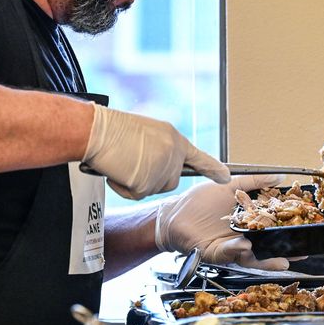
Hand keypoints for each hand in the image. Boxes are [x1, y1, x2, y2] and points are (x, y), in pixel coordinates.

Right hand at [82, 104, 229, 199]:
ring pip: (153, 188)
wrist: (98, 131)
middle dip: (153, 178)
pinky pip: (136, 194)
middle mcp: (173, 154)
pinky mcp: (148, 184)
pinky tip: (118, 170)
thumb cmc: (115, 129)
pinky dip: (124, 187)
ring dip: (136, 181)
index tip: (225, 177)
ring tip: (123, 162)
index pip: (199, 158)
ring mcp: (162, 170)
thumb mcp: (147, 133)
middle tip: (133, 162)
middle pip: (170, 180)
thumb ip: (161, 148)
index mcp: (174, 139)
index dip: (213, 169)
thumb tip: (160, 163)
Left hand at [154, 174, 294, 271]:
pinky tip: (246, 245)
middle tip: (301, 254)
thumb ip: (255, 182)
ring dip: (266, 259)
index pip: (273, 227)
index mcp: (249, 222)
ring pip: (253, 257)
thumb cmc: (199, 202)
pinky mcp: (216, 253)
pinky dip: (238, 250)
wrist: (174, 214)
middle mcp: (243, 237)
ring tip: (281, 259)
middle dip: (285, 253)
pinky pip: (229, 253)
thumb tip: (280, 177)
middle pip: (268, 248)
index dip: (289, 229)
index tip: (305, 229)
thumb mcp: (230, 185)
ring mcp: (230, 248)